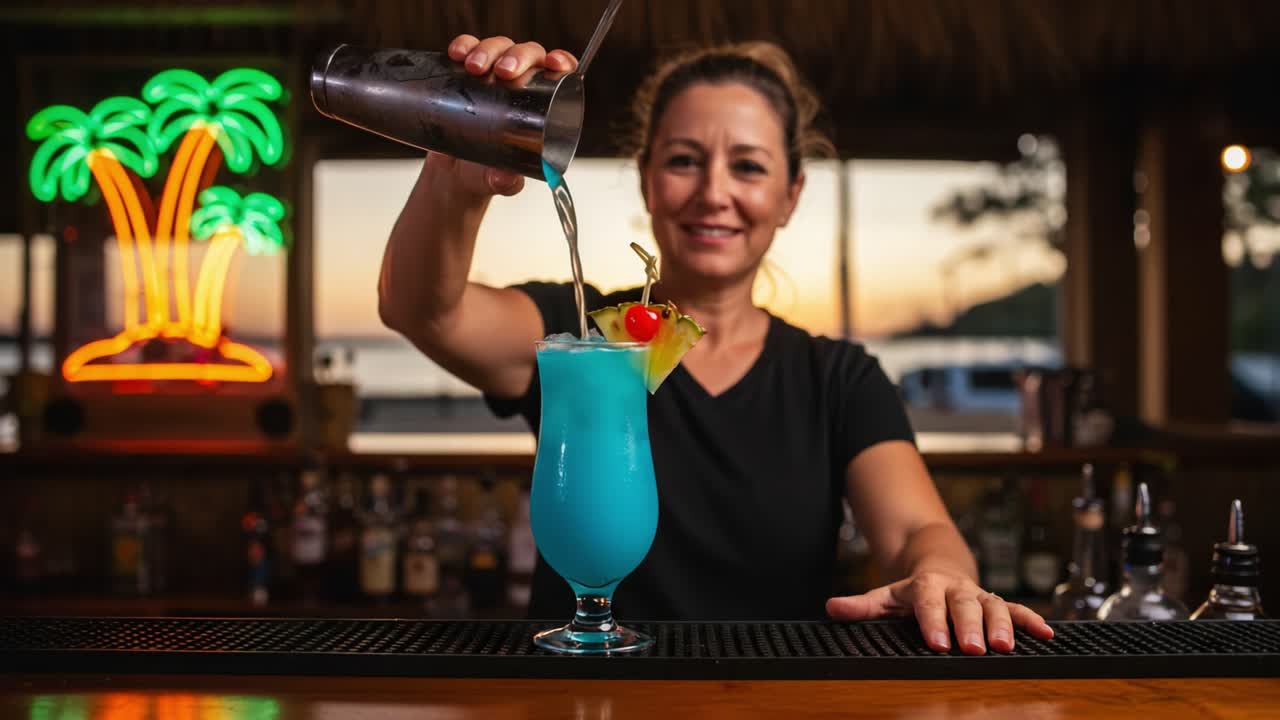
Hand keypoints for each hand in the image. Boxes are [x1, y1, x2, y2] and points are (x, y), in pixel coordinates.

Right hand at [432, 34, 579, 197]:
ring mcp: (493, 76)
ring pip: (498, 47)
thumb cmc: (485, 175)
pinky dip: (464, 45)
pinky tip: (457, 53)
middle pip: (527, 54)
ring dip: (488, 49)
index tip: (554, 63)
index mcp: (542, 106)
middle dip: (517, 55)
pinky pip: (467, 49)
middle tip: (502, 71)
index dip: (561, 60)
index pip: (559, 74)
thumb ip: (503, 182)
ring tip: (474, 68)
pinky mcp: (465, 74)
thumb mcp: (496, 181)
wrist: (451, 176)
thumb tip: (504, 178)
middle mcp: (521, 85)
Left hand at [825, 570, 1054, 654]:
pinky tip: (1047, 635)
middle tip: (974, 648)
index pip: (928, 602)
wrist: (938, 567)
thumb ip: (861, 606)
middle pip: (964, 604)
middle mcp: (956, 589)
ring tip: (1007, 647)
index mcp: (926, 587)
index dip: (933, 621)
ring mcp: (978, 595)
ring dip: (1003, 625)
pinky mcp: (997, 603)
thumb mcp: (884, 597)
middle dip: (969, 626)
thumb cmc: (911, 592)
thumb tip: (832, 609)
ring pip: (994, 606)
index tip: (937, 643)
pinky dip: (1032, 620)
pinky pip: (1017, 609)